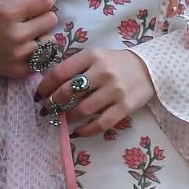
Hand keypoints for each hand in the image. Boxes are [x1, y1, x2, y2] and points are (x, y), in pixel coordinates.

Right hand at [0, 0, 59, 97]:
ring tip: (27, 35)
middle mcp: (16, 34)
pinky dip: (36, 52)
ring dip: (42, 36)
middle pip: (52, 19)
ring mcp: (19, 55)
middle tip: (31, 19)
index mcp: (8, 13)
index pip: (46, 1)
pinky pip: (43, 57)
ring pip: (50, 39)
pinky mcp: (21, 70)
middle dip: (44, 17)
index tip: (40, 1)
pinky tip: (22, 49)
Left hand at [35, 48, 155, 137]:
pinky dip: (86, 130)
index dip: (44, 86)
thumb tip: (50, 86)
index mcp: (91, 56)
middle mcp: (102, 72)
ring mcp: (114, 90)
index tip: (38, 95)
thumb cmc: (116, 63)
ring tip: (61, 120)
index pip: (60, 72)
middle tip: (46, 110)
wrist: (149, 69)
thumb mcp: (96, 56)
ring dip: (67, 117)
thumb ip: (76, 66)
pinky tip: (76, 132)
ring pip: (83, 109)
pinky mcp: (124, 107)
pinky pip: (101, 123)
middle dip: (52, 103)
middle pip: (68, 91)